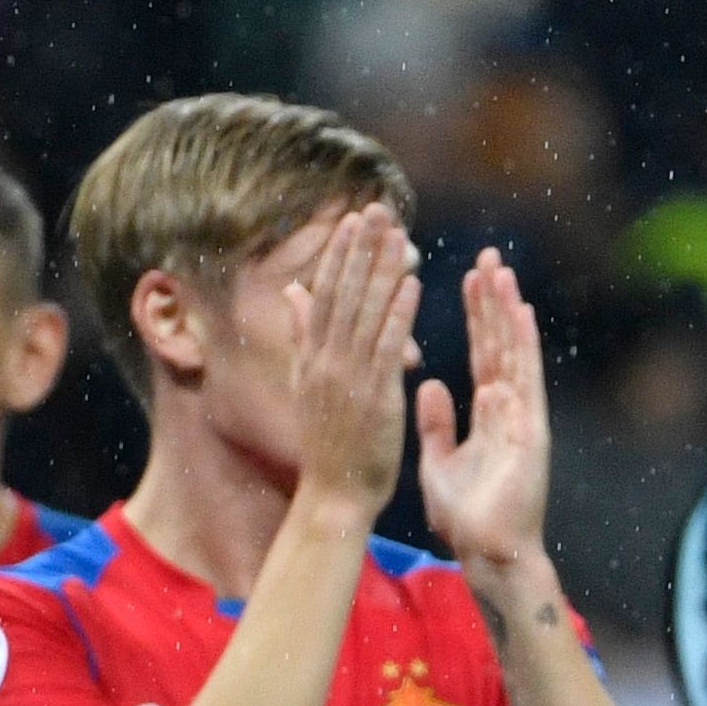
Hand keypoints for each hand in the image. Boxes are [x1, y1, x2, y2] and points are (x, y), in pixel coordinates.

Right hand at [283, 202, 421, 525]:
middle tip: (375, 209)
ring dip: (381, 270)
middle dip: (359, 250)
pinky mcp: (373, 396)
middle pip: (342, 294)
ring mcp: (347, 378)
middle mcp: (325, 362)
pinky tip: (412, 284)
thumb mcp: (306, 384)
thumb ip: (302, 336)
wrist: (334, 495)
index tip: (351, 221)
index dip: (338, 255)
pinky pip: (387, 347)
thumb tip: (294, 293)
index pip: (324, 295)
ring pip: (365, 313)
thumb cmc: (328, 447)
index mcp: (310, 358)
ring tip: (396, 234)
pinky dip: (398, 314)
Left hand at [418, 248, 553, 579]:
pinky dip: (522, 347)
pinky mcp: (529, 431)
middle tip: (488, 256)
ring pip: (514, 353)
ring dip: (508, 312)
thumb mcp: (439, 460)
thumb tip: (428, 384)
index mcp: (488, 413)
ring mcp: (522, 417)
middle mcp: (509, 407)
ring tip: (501, 270)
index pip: (480, 352)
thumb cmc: (466, 516)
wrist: (488, 553)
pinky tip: (519, 315)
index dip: (475, 316)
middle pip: (499, 343)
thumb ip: (435, 422)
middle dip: (493, 301)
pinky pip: (525, 381)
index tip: (469, 277)